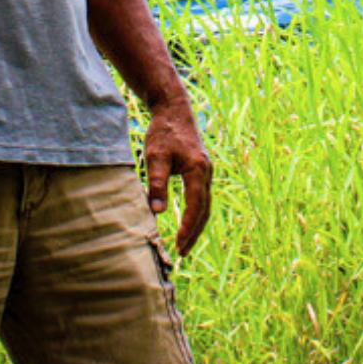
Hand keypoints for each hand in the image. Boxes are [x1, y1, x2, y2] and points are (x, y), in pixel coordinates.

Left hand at [142, 97, 213, 254]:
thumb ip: (157, 182)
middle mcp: (207, 172)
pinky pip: (203, 198)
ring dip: (197, 225)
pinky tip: (189, 222)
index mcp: (198, 169)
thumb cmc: (163, 131)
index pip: (195, 205)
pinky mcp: (202, 171)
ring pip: (205, 205)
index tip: (179, 243)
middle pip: (205, 210)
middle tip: (182, 252)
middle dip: (195, 232)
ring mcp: (207, 172)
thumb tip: (157, 212)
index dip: (188, 226)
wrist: (174, 110)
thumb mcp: (155, 156)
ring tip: (185, 244)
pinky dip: (197, 214)